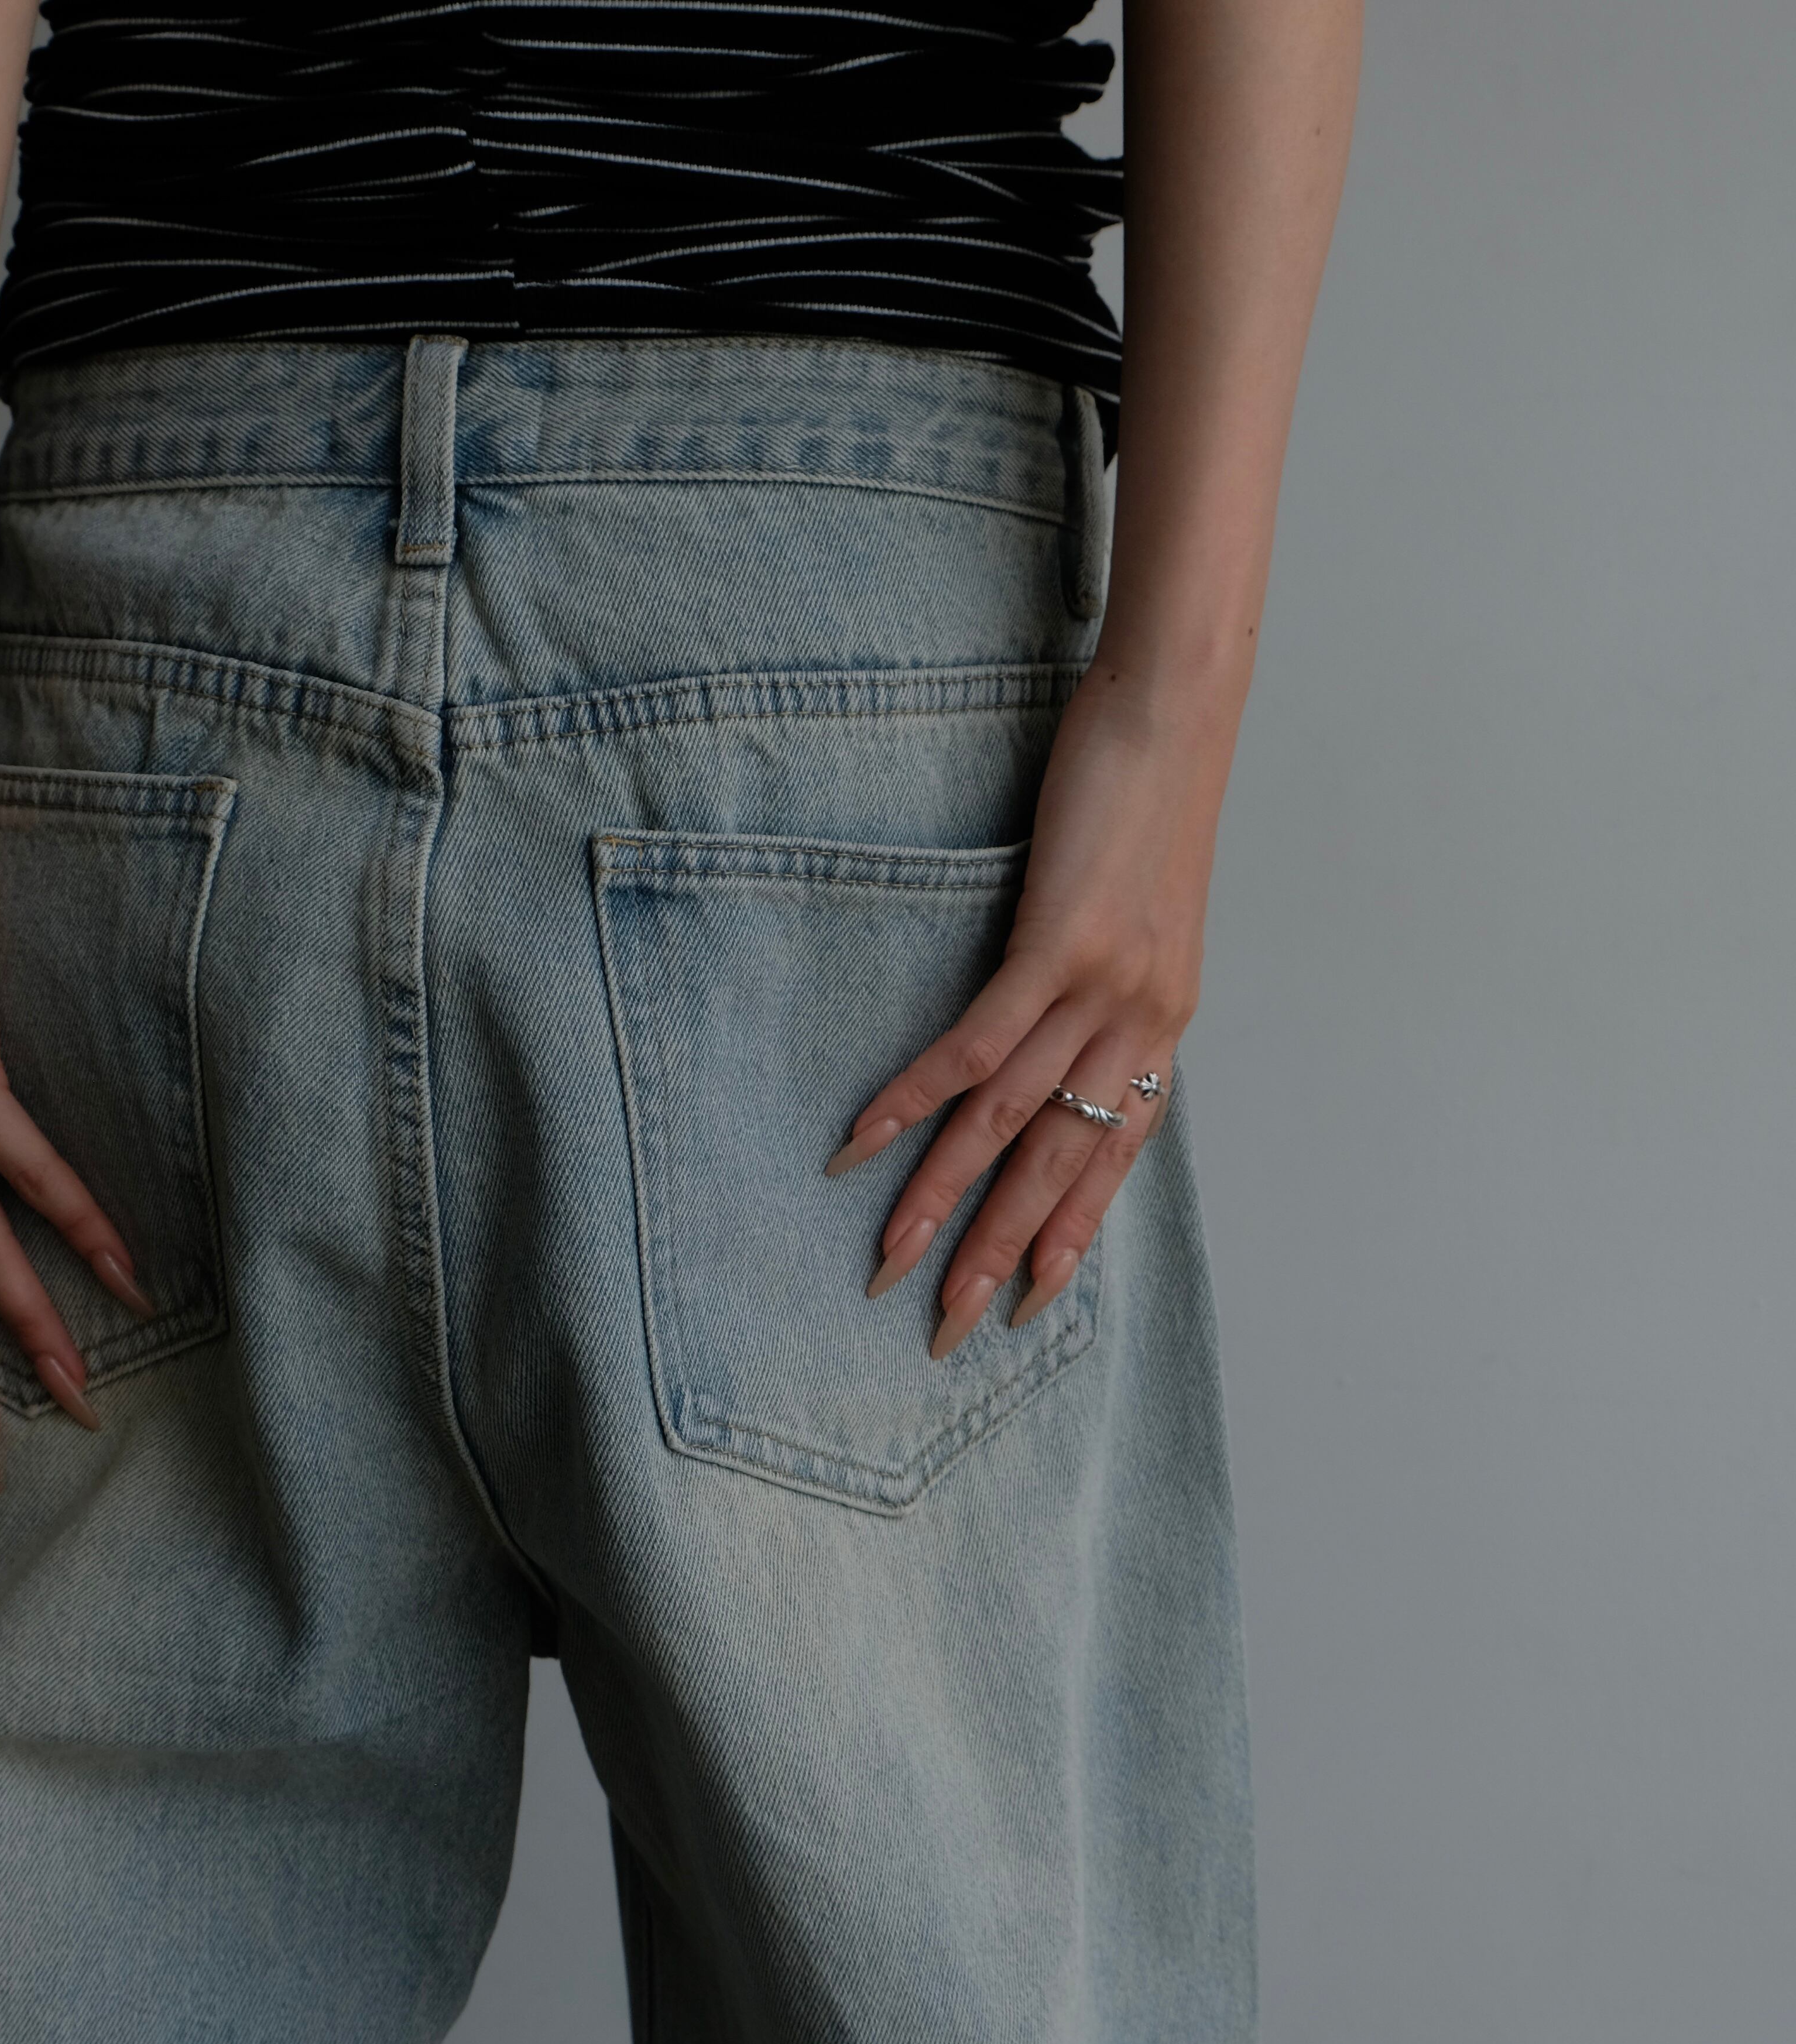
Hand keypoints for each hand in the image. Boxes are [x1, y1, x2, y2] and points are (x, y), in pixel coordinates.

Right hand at [824, 661, 1230, 1357]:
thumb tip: (1055, 1036)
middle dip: (999, 1254)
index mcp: (1162, 1026)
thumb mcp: (1141, 914)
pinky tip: (866, 1140)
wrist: (1178, 715)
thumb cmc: (1150, 805)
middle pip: (1059, 1166)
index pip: (1115, 1160)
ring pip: (1013, 1124)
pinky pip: (978, 1046)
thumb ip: (1104, 988)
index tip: (1030, 1307)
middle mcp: (1142, 1025)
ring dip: (945, 1197)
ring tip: (892, 1257)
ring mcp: (1103, 990)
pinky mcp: (1060, 944)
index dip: (1069, 1237)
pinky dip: (918, 1098)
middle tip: (946, 1329)